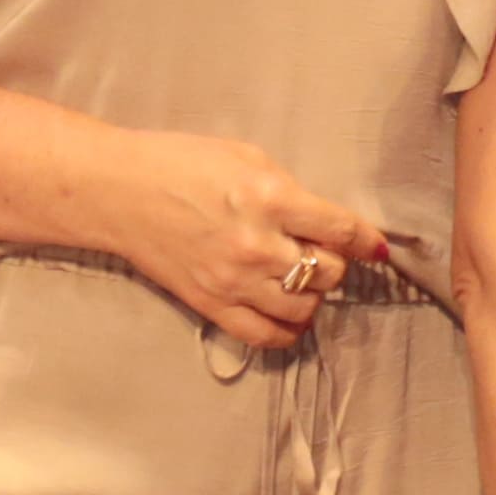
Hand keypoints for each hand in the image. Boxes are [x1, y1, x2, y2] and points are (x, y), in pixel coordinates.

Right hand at [113, 132, 390, 352]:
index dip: (367, 242)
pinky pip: (266, 336)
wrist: (118, 190)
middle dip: (335, 263)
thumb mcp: (247, 157)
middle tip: (321, 253)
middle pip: (328, 273)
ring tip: (302, 279)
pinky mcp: (211, 304)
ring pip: (305, 308)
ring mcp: (233, 280)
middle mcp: (256, 244)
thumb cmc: (181, 163)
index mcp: (268, 198)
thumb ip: (291, 191)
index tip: (377, 248)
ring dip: (314, 296)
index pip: (341, 231)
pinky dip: (288, 331)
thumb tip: (328, 223)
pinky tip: (290, 316)